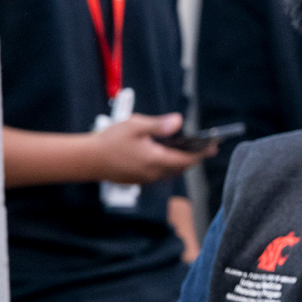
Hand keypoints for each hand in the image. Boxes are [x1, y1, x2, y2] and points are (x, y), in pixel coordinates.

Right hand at [91, 113, 215, 184]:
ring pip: (170, 172)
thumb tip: (178, 122)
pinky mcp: (137, 179)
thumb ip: (159, 125)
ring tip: (186, 149)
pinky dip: (167, 165)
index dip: (202, 153)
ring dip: (180, 162)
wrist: (87, 160)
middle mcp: (154, 173)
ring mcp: (145, 179)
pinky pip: (159, 174)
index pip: (186, 159)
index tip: (213, 147)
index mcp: (156, 160)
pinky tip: (164, 154)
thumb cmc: (110, 141)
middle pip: (181, 167)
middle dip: (193, 158)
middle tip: (204, 147)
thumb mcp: (136, 126)